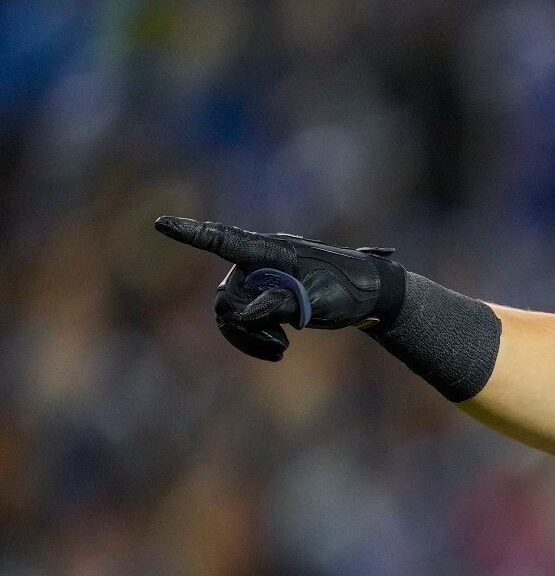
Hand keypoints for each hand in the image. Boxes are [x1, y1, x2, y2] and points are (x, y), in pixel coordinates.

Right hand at [154, 216, 405, 361]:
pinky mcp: (265, 295)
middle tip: (281, 345)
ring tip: (282, 349)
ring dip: (248, 335)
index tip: (161, 224)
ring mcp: (261, 278)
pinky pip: (241, 319)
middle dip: (244, 326)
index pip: (224, 239)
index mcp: (273, 251)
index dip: (191, 234)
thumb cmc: (350, 291)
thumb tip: (244, 312)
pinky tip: (278, 350)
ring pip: (229, 312)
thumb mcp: (321, 301)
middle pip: (226, 295)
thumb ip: (281, 303)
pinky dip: (252, 338)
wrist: (371, 295)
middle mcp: (259, 260)